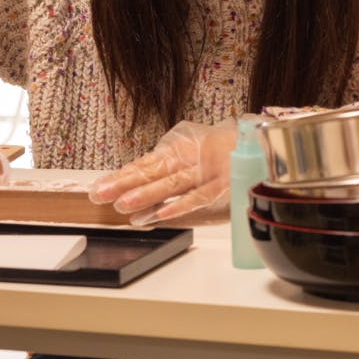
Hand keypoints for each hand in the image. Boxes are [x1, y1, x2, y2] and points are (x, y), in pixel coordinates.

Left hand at [89, 120, 236, 225]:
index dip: (120, 176)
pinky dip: (180, 206)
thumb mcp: (188, 152)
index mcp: (176, 150)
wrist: (260, 143)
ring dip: (146, 196)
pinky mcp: (221, 186)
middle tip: (101, 195)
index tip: (98, 187)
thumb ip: (164, 168)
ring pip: (171, 185)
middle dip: (124, 184)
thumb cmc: (219, 150)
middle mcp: (187, 159)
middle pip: (152, 173)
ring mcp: (204, 172)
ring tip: (123, 205)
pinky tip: (160, 215)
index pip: (143, 164)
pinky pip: (198, 197)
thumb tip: (131, 181)